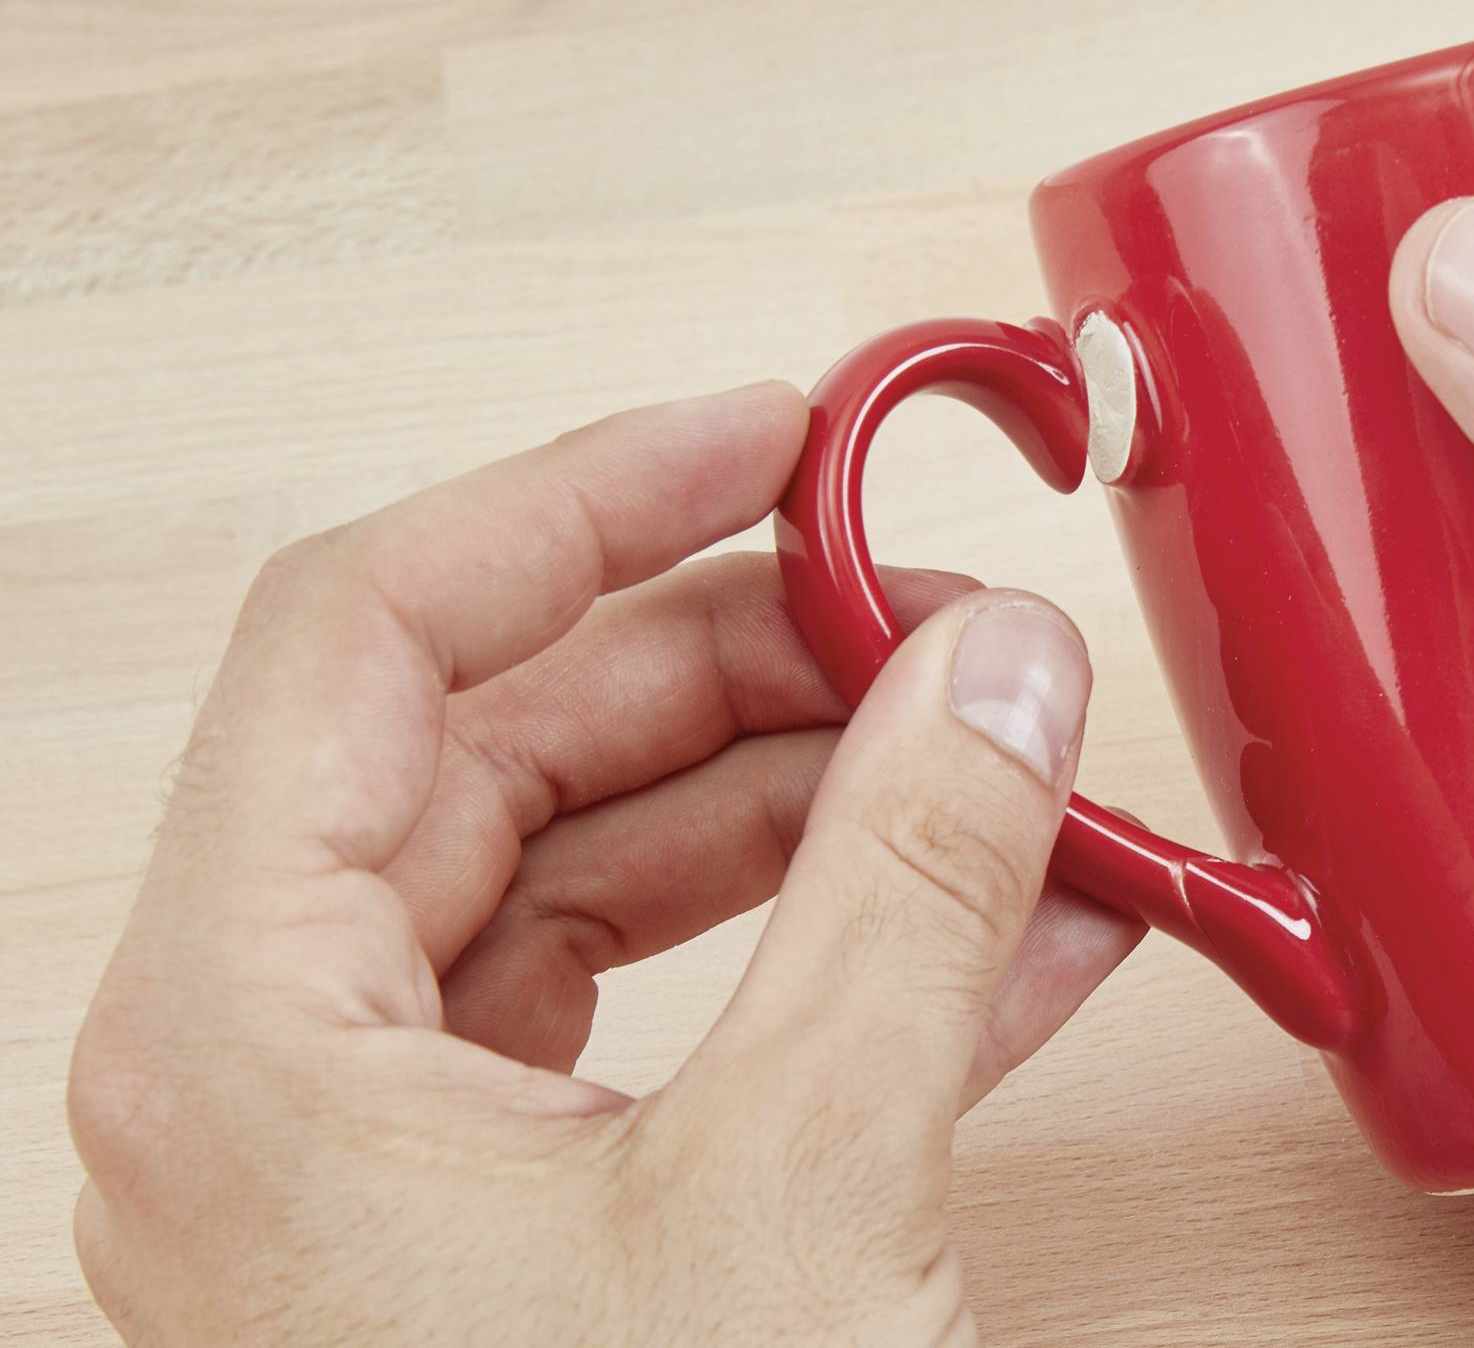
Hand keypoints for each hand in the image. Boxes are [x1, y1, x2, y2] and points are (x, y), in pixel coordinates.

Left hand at [66, 385, 1141, 1344]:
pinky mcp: (524, 1242)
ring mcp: (397, 1168)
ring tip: (1028, 773)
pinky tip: (1030, 932)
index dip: (587, 496)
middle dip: (761, 671)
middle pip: (510, 750)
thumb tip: (1000, 671)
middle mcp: (283, 1079)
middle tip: (952, 622)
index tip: (775, 429)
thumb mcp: (806, 1189)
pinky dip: (844, 964)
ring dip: (832, 819)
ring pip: (606, 888)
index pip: (378, 636)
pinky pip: (674, 1028)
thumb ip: (910, 889)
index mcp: (246, 1033)